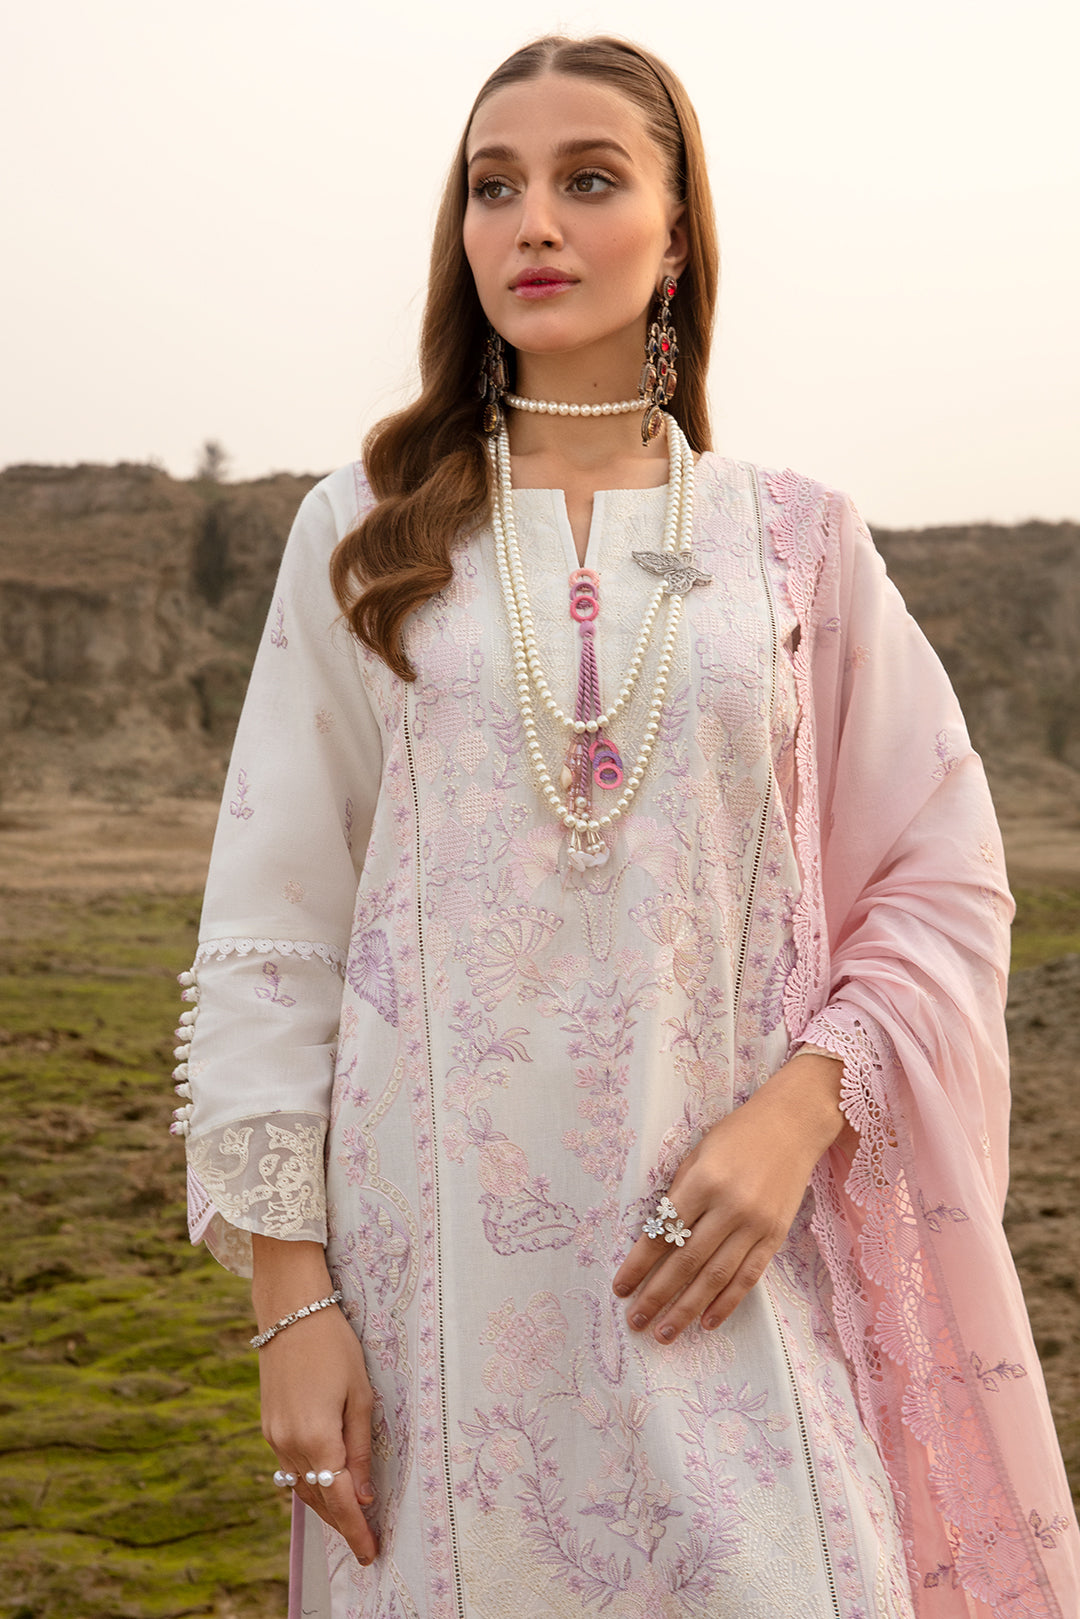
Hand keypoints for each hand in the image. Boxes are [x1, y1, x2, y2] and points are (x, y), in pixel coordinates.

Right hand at [259, 1302, 380, 1564]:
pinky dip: (310, 1484)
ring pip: (302, 1488)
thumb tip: (364, 1496)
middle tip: (366, 1544)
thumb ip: (360, 1449)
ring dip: (325, 1507)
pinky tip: (326, 1487)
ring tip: (350, 1521)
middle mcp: (289, 1445)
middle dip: (342, 1524)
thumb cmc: (334, 1347)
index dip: (356, 1530)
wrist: (290, 1313)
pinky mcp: (268, 1428)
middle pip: (319, 1500)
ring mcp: (274, 1438)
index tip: (370, 1552)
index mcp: (317, 1438)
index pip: (340, 1501)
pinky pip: (290, 1469)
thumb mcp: (360, 1396)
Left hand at [612, 1052, 846, 1342]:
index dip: (639, 1264)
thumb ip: (680, 1193)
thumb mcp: (698, 1152)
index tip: (620, 1288)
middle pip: (687, 1262)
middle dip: (657, 1295)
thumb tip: (658, 1237)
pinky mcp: (775, 1236)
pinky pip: (748, 1277)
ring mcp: (756, 1224)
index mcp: (703, 1181)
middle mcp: (729, 1206)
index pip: (664, 1233)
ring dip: (687, 1309)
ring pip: (716, 1278)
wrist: (792, 1124)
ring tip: (664, 1333)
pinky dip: (728, 1302)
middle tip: (635, 1320)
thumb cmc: (737, 1133)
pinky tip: (708, 1322)